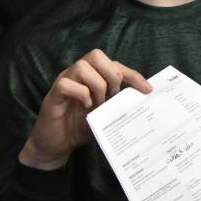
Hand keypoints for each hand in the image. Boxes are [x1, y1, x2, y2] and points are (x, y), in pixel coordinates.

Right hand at [19, 49, 150, 169]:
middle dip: (111, 74)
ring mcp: (64, 82)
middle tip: (112, 96)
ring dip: (96, 86)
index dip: (132, 74)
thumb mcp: (102, 115)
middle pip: (96, 55)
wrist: (55, 145)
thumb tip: (137, 103)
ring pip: (82, 66)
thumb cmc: (78, 127)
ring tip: (97, 104)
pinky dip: (80, 94)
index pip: (114, 65)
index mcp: (91, 76)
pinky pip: (66, 84)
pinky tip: (85, 107)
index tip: (147, 90)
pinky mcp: (53, 95)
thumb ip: (114, 105)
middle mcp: (77, 74)